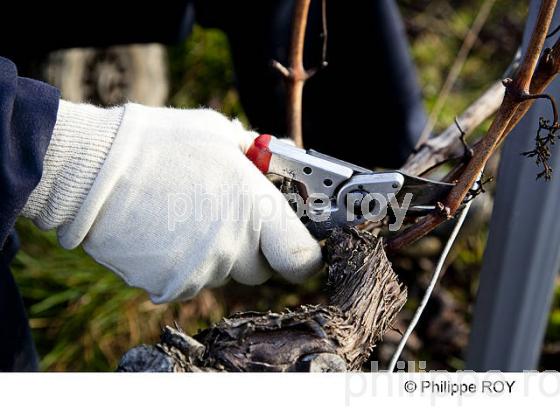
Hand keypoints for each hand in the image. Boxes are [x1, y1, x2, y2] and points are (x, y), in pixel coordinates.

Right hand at [23, 101, 322, 302]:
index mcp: (255, 209)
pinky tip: (164, 232)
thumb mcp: (219, 134)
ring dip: (215, 253)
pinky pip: (191, 281)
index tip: (295, 245)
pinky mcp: (169, 286)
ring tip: (185, 216)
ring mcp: (201, 271)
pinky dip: (184, 263)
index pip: (302, 260)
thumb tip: (283, 163)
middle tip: (226, 216)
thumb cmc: (158, 144)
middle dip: (252, 247)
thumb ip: (260, 157)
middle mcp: (233, 247)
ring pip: (224, 274)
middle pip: (261, 268)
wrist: (92, 172)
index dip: (302, 255)